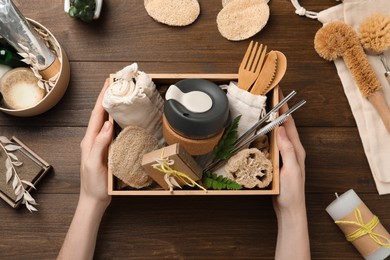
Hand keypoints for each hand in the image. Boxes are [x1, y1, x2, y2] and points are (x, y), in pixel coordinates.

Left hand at [79, 79, 112, 209]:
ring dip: (110, 107)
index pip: (97, 115)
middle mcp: (93, 140)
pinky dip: (115, 120)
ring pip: (105, 121)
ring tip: (118, 95)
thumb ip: (100, 144)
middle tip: (115, 84)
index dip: (102, 98)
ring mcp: (99, 144)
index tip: (108, 83)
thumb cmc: (94, 184)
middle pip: (100, 114)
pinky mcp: (106, 150)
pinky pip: (110, 131)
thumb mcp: (95, 163)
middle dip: (106, 97)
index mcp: (89, 141)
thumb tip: (108, 124)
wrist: (94, 200)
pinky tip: (121, 117)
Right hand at [273, 92, 305, 216]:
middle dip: (279, 109)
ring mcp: (285, 155)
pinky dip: (267, 133)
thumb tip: (282, 129)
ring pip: (278, 133)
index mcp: (297, 149)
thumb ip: (288, 150)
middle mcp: (292, 150)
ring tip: (264, 109)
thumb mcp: (291, 169)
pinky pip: (273, 143)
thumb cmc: (292, 192)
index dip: (285, 108)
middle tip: (270, 97)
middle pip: (285, 126)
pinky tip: (260, 132)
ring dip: (273, 120)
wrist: (289, 209)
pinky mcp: (278, 161)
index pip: (290, 124)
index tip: (279, 94)